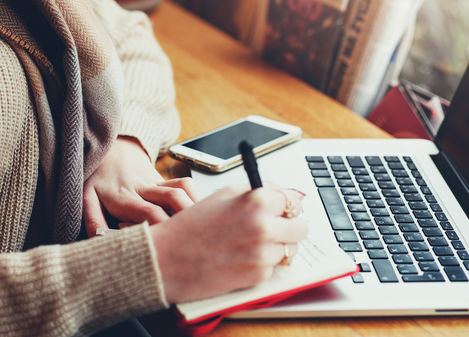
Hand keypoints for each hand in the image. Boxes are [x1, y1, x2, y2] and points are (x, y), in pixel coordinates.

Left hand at [83, 137, 202, 235]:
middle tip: (198, 239)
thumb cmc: (98, 177)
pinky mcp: (165, 181)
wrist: (110, 150)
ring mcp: (157, 182)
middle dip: (188, 218)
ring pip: (184, 187)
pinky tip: (203, 213)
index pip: (149, 212)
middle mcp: (144, 188)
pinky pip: (186, 184)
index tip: (167, 245)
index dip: (161, 228)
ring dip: (197, 204)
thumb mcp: (87, 197)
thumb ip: (92, 220)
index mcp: (124, 196)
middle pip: (173, 198)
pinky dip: (197, 196)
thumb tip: (99, 241)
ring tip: (207, 226)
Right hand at [150, 183, 307, 303]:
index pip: (293, 201)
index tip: (283, 209)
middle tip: (275, 228)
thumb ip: (258, 192)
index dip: (287, 206)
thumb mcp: (224, 195)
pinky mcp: (258, 276)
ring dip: (276, 247)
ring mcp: (263, 254)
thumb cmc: (192, 225)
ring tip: (250, 243)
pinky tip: (241, 257)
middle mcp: (264, 227)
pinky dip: (262, 264)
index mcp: (256, 201)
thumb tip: (287, 195)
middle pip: (301, 227)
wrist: (168, 258)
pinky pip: (273, 267)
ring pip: (289, 249)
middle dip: (290, 227)